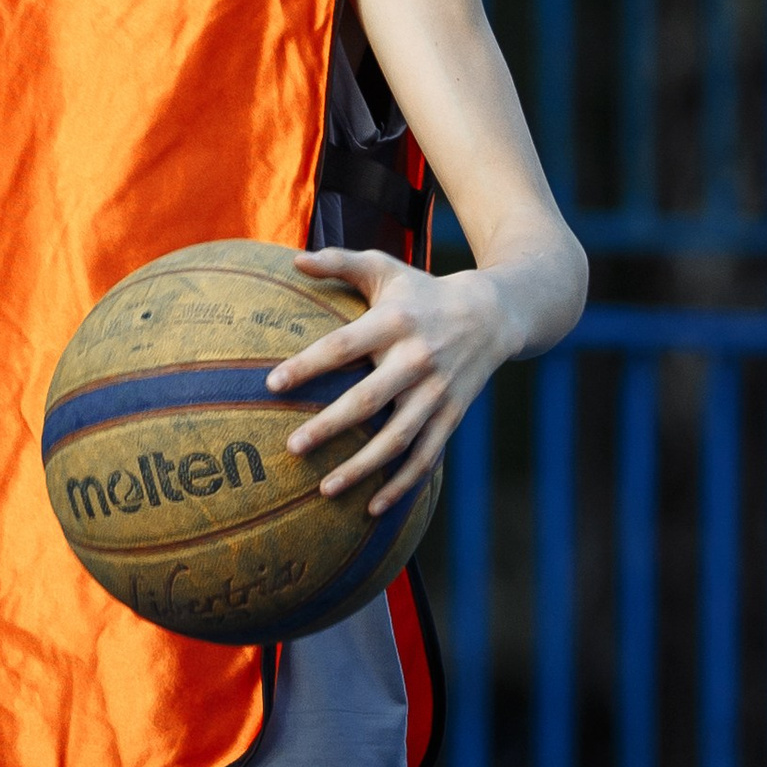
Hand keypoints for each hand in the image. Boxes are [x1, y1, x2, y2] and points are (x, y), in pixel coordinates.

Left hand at [265, 248, 513, 515]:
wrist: (493, 314)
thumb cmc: (422, 292)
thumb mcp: (386, 269)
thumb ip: (340, 261)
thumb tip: (294, 258)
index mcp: (394, 323)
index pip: (343, 345)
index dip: (308, 365)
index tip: (273, 384)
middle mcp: (417, 359)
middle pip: (369, 399)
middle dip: (330, 426)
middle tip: (292, 448)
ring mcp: (437, 393)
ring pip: (398, 438)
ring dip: (362, 467)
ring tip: (325, 490)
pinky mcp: (452, 416)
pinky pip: (426, 458)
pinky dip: (402, 486)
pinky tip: (372, 508)